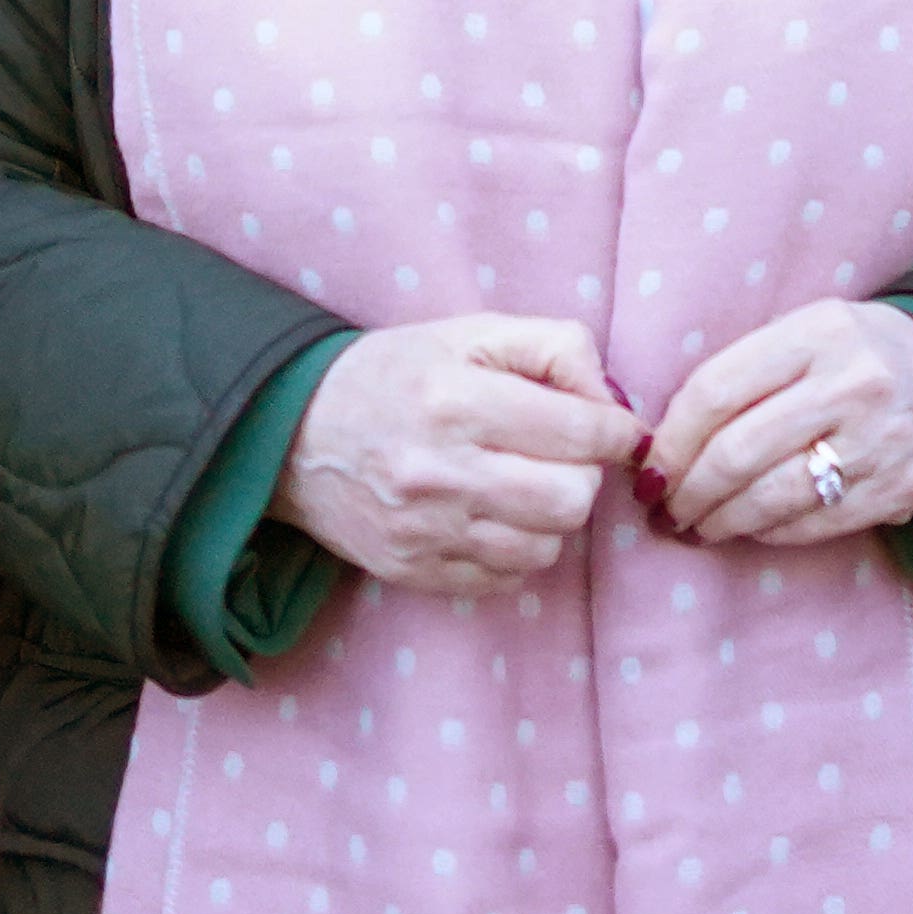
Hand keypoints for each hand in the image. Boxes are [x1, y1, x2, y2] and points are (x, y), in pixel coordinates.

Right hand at [277, 315, 640, 594]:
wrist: (295, 436)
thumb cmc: (395, 375)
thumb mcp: (470, 334)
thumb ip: (554, 347)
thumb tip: (612, 403)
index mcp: (456, 401)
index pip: (580, 432)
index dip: (617, 431)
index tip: (617, 429)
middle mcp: (440, 472)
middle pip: (572, 500)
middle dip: (584, 475)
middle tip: (563, 456)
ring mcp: (426, 531)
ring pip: (546, 548)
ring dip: (552, 517)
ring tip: (526, 485)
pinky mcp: (414, 572)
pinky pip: (507, 579)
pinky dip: (517, 550)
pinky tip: (496, 516)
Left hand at [648, 298, 912, 546]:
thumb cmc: (865, 354)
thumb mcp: (813, 331)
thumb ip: (750, 370)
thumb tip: (668, 436)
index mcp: (818, 332)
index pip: (718, 389)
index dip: (672, 437)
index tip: (650, 464)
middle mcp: (850, 384)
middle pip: (737, 451)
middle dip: (687, 489)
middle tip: (665, 506)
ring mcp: (877, 441)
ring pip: (770, 497)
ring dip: (718, 521)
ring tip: (696, 525)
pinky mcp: (896, 490)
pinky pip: (810, 524)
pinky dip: (766, 533)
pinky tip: (747, 528)